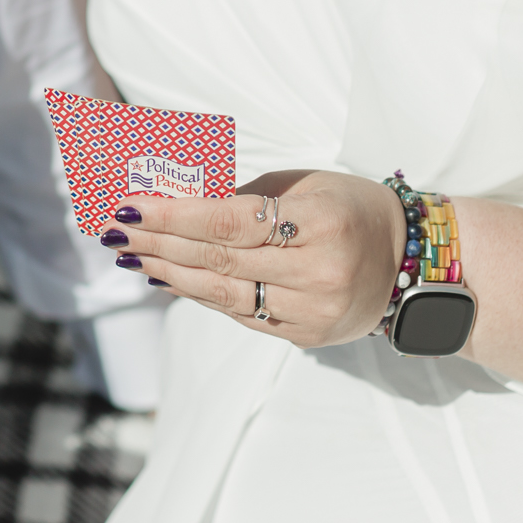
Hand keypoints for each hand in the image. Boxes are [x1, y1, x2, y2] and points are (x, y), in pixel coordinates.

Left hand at [102, 170, 408, 345]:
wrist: (411, 265)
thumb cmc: (350, 207)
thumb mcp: (303, 185)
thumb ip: (242, 197)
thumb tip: (172, 198)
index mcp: (320, 222)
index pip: (229, 220)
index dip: (173, 215)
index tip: (128, 205)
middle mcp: (317, 272)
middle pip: (217, 258)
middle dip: (156, 241)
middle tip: (112, 226)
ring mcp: (311, 312)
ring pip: (221, 292)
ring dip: (166, 270)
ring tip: (129, 251)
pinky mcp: (303, 337)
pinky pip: (238, 313)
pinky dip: (197, 292)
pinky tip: (166, 275)